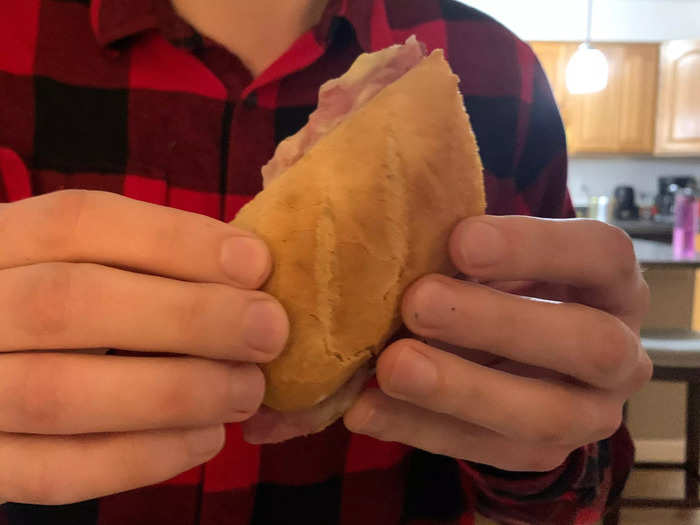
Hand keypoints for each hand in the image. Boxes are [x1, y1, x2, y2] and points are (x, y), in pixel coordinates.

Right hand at [0, 190, 287, 503]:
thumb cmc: (53, 307)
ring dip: (174, 392)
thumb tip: (248, 272)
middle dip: (187, 316)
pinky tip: (205, 440)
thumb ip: (142, 262)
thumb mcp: (75, 263)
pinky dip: (141, 458)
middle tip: (270, 330)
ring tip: (248, 390)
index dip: (174, 240)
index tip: (256, 262)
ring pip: (59, 394)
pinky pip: (53, 472)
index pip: (79, 222)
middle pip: (69, 302)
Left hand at [344, 216, 651, 471]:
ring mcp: (589, 413)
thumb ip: (466, 247)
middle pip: (587, 343)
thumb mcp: (495, 255)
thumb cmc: (502, 283)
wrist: (513, 350)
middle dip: (498, 324)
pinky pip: (487, 451)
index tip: (461, 239)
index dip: (533, 247)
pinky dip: (420, 428)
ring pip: (544, 415)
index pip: (600, 255)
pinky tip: (366, 408)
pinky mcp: (543, 454)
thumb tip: (400, 234)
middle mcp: (619, 352)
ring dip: (460, 390)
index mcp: (612, 284)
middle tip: (418, 303)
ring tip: (390, 367)